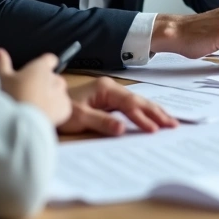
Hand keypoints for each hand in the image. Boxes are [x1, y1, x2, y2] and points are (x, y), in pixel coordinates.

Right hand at [0, 48, 71, 125]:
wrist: (20, 121)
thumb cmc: (10, 97)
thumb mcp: (2, 79)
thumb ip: (2, 64)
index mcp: (41, 67)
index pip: (50, 60)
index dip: (46, 64)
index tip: (39, 70)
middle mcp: (54, 78)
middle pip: (55, 78)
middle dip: (47, 84)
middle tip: (32, 93)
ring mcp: (61, 93)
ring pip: (60, 92)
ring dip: (52, 96)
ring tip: (37, 106)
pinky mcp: (66, 108)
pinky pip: (63, 106)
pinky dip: (57, 110)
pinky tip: (44, 115)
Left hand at [58, 77, 177, 135]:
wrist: (45, 103)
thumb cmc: (60, 109)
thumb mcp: (79, 117)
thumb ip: (102, 122)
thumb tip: (122, 128)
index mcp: (105, 88)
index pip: (129, 104)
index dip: (143, 117)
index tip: (154, 129)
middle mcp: (110, 88)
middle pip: (138, 100)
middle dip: (156, 112)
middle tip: (173, 125)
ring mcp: (110, 94)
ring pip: (137, 102)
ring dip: (154, 112)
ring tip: (170, 122)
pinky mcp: (109, 101)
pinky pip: (131, 106)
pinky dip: (144, 112)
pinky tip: (154, 118)